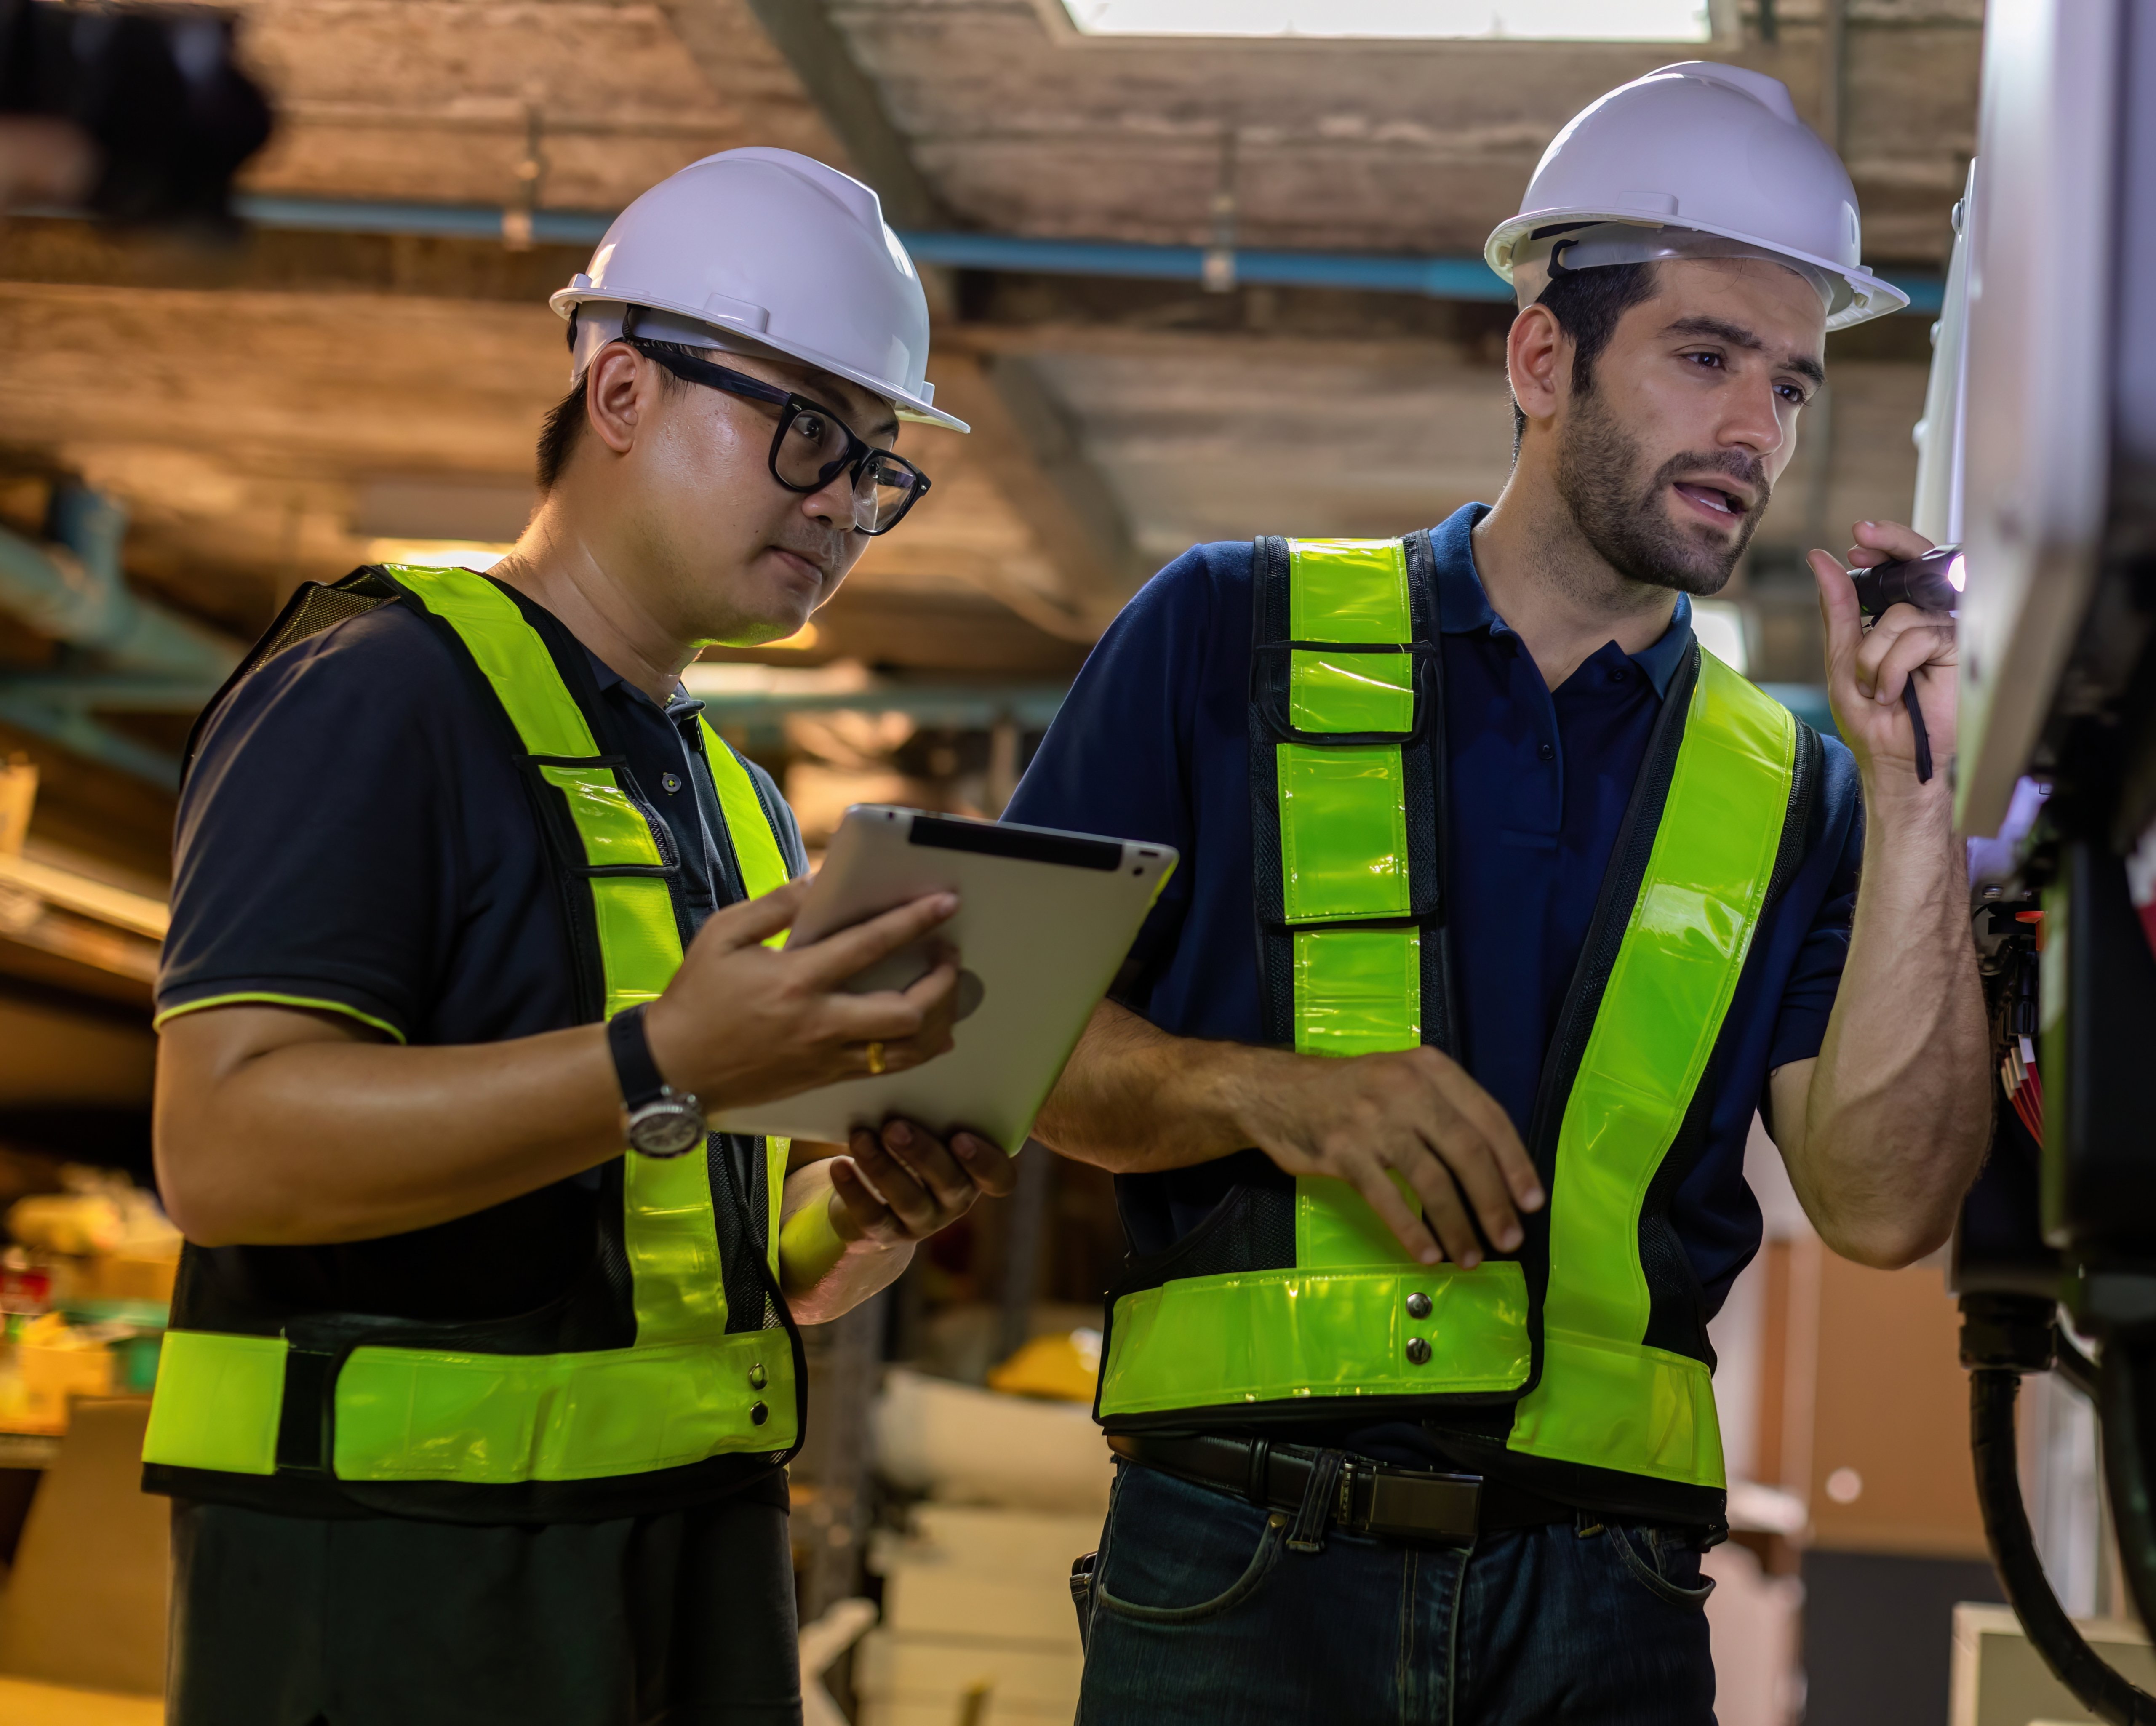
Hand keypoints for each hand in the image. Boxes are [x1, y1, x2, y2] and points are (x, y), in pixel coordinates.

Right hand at [644, 880, 963, 1110]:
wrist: (673, 1070)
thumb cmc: (694, 999)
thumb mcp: (722, 935)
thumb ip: (774, 906)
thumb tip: (817, 882)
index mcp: (796, 980)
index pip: (870, 945)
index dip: (914, 922)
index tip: (945, 905)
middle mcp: (819, 1023)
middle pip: (907, 1013)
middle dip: (942, 983)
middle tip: (950, 956)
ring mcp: (826, 1058)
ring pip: (906, 1050)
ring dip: (938, 1021)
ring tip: (947, 993)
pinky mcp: (824, 1081)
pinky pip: (886, 1070)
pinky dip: (916, 1050)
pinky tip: (927, 1033)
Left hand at [827, 1119, 1017, 1246]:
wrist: (876, 1190)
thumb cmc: (913, 1141)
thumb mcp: (931, 1128)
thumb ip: (936, 1110)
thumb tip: (919, 1062)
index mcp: (975, 1173)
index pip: (999, 1178)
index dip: (985, 1162)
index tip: (960, 1136)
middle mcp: (955, 1201)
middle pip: (950, 1185)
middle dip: (922, 1154)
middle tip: (894, 1126)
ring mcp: (923, 1221)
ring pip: (910, 1201)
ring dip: (883, 1167)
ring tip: (860, 1137)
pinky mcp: (888, 1233)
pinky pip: (873, 1218)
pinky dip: (854, 1190)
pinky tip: (839, 1164)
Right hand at [1239, 1045, 1542, 1266]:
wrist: (1276, 1091)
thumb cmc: (1351, 1092)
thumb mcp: (1402, 1078)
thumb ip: (1445, 1109)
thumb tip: (1496, 1170)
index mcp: (1430, 1069)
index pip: (1489, 1117)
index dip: (1515, 1163)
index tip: (1532, 1202)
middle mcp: (1406, 1089)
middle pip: (1466, 1152)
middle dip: (1493, 1202)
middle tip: (1510, 1240)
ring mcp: (1373, 1121)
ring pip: (1431, 1181)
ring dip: (1457, 1226)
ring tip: (1471, 1258)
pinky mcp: (1344, 1152)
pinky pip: (1388, 1199)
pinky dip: (1411, 1231)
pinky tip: (1427, 1255)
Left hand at [1809, 521, 1955, 793]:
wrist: (1894, 760)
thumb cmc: (1873, 719)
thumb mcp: (1842, 659)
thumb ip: (1838, 610)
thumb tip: (1821, 559)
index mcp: (1898, 619)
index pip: (1899, 569)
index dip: (1886, 544)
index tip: (1856, 537)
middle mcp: (1925, 620)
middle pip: (1916, 566)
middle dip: (1892, 544)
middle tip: (1863, 536)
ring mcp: (1944, 632)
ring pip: (1901, 614)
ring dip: (1873, 656)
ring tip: (1876, 688)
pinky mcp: (1959, 650)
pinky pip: (1917, 638)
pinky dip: (1893, 668)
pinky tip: (1894, 692)